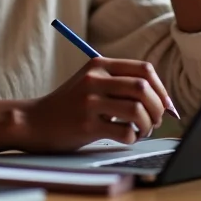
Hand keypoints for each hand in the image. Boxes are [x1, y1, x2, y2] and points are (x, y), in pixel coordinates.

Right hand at [19, 57, 170, 152]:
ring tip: (141, 130)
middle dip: (158, 107)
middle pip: (143, 87)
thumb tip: (163, 100)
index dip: (161, 88)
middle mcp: (95, 78)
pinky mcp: (86, 125)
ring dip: (148, 124)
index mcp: (99, 64)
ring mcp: (89, 101)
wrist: (34, 121)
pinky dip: (132, 137)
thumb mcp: (92, 82)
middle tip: (156, 120)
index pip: (144, 69)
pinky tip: (125, 137)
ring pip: (137, 109)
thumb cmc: (70, 105)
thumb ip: (121, 84)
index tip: (165, 104)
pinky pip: (124, 131)